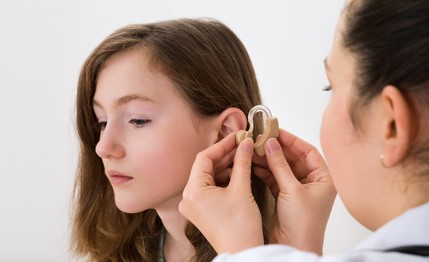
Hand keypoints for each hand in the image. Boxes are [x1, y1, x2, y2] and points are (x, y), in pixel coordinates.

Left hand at [179, 133, 263, 253]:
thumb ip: (242, 162)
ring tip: (243, 156)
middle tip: (242, 144)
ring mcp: (193, 205)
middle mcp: (188, 198)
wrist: (242, 253)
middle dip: (225, 155)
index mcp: (193, 191)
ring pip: (209, 176)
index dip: (222, 145)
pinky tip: (238, 171)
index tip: (237, 137)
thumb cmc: (240, 228)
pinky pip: (210, 187)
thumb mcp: (241, 189)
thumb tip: (244, 143)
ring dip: (226, 166)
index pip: (204, 158)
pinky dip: (224, 179)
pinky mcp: (201, 210)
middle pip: (206, 167)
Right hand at [253, 129, 335, 254]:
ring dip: (269, 159)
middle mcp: (312, 182)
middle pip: (293, 158)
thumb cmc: (303, 225)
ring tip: (255, 150)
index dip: (292, 140)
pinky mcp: (285, 197)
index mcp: (323, 179)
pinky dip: (266, 171)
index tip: (276, 131)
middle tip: (262, 139)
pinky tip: (255, 165)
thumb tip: (272, 144)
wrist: (294, 247)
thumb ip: (280, 165)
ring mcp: (298, 189)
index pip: (308, 151)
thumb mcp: (292, 190)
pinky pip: (275, 178)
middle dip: (277, 149)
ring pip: (282, 167)